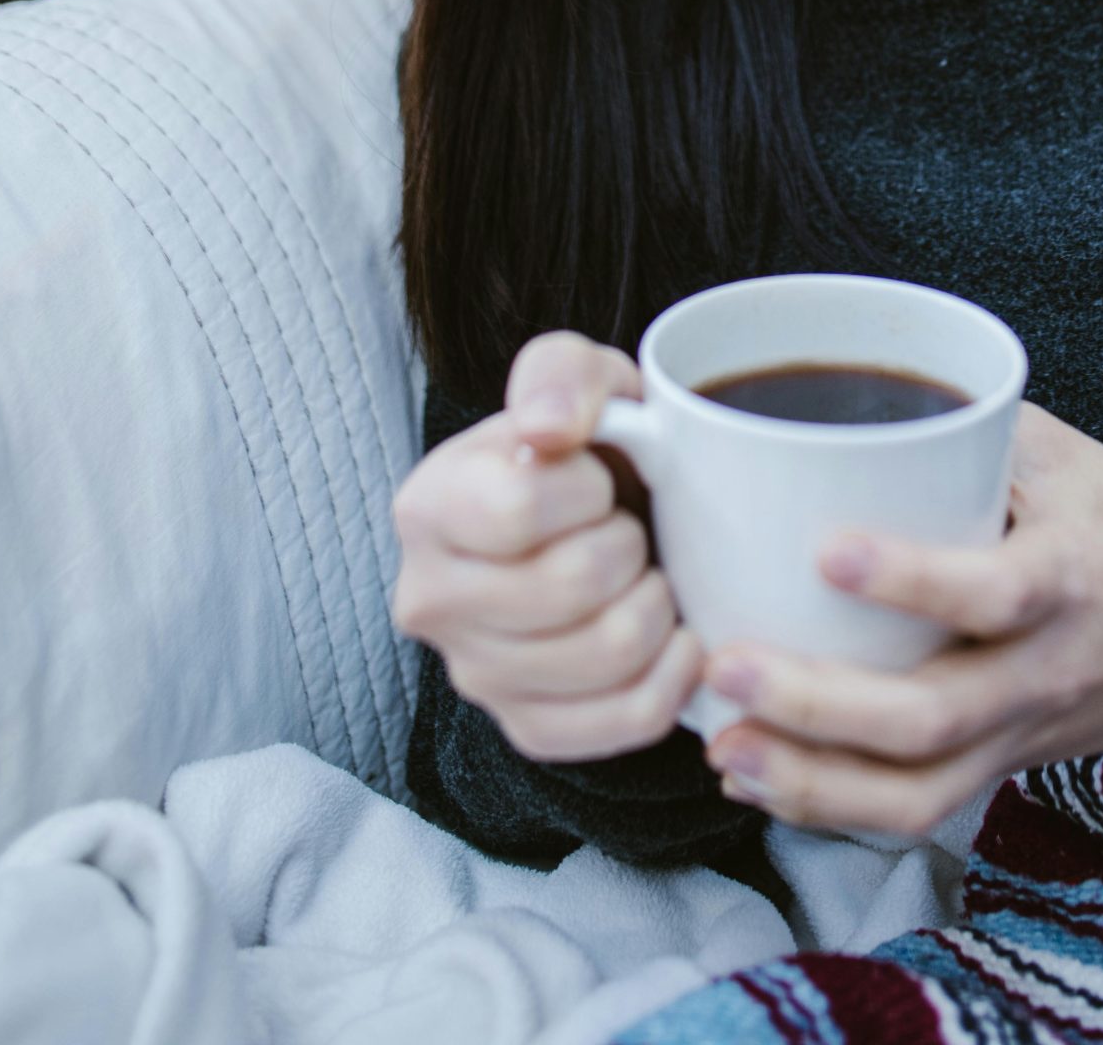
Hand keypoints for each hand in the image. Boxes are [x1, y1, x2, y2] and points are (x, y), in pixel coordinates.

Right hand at [391, 332, 703, 761]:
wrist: (596, 517)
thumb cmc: (585, 445)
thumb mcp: (575, 377)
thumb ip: (559, 375)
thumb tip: (549, 429)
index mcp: (426, 508)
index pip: (520, 510)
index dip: (587, 488)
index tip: (594, 479)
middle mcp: (432, 601)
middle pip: (573, 584)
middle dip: (629, 543)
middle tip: (625, 529)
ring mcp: (476, 676)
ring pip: (610, 653)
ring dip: (657, 603)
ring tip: (643, 575)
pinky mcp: (529, 728)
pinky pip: (629, 719)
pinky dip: (675, 673)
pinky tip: (673, 633)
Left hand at [700, 402, 1102, 838]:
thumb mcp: (1054, 450)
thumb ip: (960, 427)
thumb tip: (835, 393)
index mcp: (1069, 575)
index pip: (996, 592)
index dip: (913, 579)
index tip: (827, 552)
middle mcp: (1045, 670)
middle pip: (933, 712)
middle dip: (820, 703)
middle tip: (729, 665)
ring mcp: (1020, 733)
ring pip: (918, 787)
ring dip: (813, 780)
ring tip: (727, 751)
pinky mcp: (998, 767)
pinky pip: (916, 809)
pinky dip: (832, 803)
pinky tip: (760, 777)